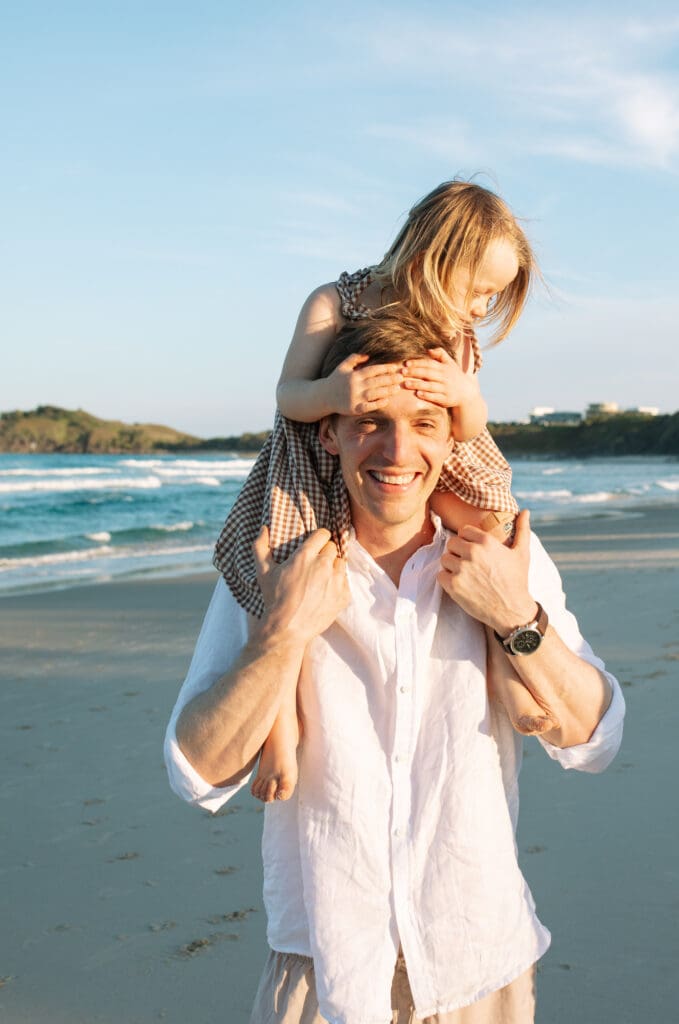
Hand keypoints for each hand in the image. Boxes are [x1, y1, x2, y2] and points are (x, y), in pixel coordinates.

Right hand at [253, 526, 349, 643]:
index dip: (320, 537)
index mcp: (306, 555)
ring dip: (333, 568)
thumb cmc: (274, 599)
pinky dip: (338, 584)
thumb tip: (263, 528)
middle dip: (325, 553)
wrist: (287, 629)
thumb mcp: (263, 572)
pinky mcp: (344, 596)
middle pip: (333, 548)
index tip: (316, 543)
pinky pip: (346, 582)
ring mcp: (336, 581)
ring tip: (321, 578)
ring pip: (341, 564)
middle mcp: (324, 565)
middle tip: (315, 564)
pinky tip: (325, 592)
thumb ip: (260, 547)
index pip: (324, 534)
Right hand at [324, 353, 402, 414]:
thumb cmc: (335, 380)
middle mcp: (355, 386)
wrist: (322, 397)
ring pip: (375, 394)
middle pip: (376, 381)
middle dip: (390, 379)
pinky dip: (379, 403)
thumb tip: (368, 354)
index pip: (373, 370)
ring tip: (397, 388)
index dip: (385, 368)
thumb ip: (355, 358)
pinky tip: (387, 400)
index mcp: (354, 375)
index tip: (395, 367)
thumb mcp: (342, 366)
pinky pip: (369, 406)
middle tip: (402, 377)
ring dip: (387, 391)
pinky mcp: (354, 409)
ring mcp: (355, 398)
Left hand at [402, 347, 470, 407]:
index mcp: (444, 368)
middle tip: (402, 372)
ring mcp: (446, 389)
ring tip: (406, 384)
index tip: (406, 363)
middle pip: (428, 373)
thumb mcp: (450, 363)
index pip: (429, 363)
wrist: (467, 392)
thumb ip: (440, 354)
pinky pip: (435, 397)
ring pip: (430, 386)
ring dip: (418, 384)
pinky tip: (418, 394)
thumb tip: (428, 349)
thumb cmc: (454, 376)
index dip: (418, 363)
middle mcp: (445, 378)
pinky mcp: (446, 399)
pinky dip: (427, 395)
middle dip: (415, 372)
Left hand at [437, 509, 536, 632]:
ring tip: (465, 575)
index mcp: (487, 541)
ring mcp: (462, 569)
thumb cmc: (517, 580)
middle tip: (468, 564)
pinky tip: (460, 584)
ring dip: (452, 566)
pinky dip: (447, 580)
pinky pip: (440, 575)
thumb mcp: (522, 553)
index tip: (473, 551)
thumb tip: (525, 511)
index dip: (467, 541)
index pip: (463, 531)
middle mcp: (473, 552)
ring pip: (445, 559)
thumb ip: (522, 530)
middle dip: (458, 552)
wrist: (512, 610)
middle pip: (451, 544)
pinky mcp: (453, 585)